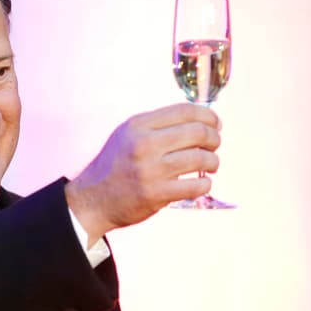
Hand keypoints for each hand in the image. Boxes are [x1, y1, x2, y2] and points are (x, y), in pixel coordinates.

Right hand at [65, 103, 220, 241]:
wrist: (94, 199)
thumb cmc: (116, 166)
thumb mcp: (128, 134)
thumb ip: (158, 125)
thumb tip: (199, 119)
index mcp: (139, 126)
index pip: (185, 111)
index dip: (208, 115)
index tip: (216, 123)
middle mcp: (145, 144)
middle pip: (198, 132)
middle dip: (214, 138)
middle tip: (215, 145)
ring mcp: (151, 170)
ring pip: (201, 158)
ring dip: (213, 161)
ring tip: (211, 165)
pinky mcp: (157, 194)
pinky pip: (196, 186)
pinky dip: (205, 184)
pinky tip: (201, 183)